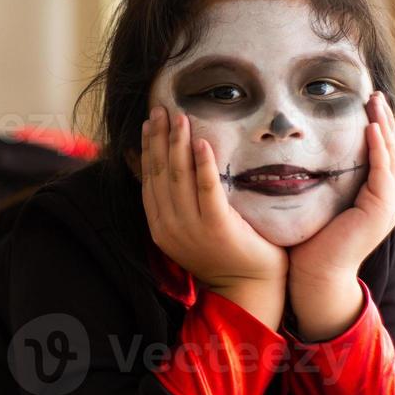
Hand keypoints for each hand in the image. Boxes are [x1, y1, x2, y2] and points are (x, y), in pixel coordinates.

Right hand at [140, 105, 287, 325]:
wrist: (248, 287)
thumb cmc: (224, 253)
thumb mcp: (191, 228)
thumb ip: (180, 203)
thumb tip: (175, 167)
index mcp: (160, 225)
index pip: (148, 177)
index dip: (147, 146)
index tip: (148, 120)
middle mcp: (169, 226)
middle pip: (160, 172)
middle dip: (158, 137)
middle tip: (161, 107)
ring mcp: (191, 228)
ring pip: (179, 176)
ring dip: (177, 143)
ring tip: (179, 116)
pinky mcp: (217, 226)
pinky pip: (207, 189)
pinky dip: (204, 164)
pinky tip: (203, 142)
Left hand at [288, 91, 394, 291]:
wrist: (315, 276)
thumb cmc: (310, 243)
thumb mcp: (318, 202)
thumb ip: (320, 180)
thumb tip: (299, 154)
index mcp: (373, 198)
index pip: (379, 155)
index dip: (376, 128)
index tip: (366, 103)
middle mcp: (385, 199)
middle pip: (390, 150)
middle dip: (383, 120)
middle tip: (374, 93)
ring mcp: (387, 204)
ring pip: (390, 156)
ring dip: (384, 126)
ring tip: (376, 101)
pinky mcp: (381, 209)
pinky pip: (382, 170)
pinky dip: (378, 147)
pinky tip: (372, 127)